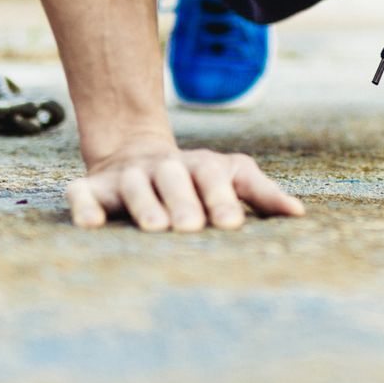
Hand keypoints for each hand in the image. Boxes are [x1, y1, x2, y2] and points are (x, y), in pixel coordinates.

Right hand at [65, 136, 305, 230]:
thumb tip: (299, 214)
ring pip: (135, 186)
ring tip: (154, 228)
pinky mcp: (93, 189)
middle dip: (183, 202)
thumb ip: (262, 194)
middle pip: (174, 178)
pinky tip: (90, 225)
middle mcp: (164, 167)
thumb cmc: (196, 179)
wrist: (136, 154)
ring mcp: (128, 177)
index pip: (213, 177)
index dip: (221, 198)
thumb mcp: (231, 177)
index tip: (232, 224)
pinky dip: (85, 207)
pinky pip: (84, 195)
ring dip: (144, 205)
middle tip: (191, 228)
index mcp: (200, 166)